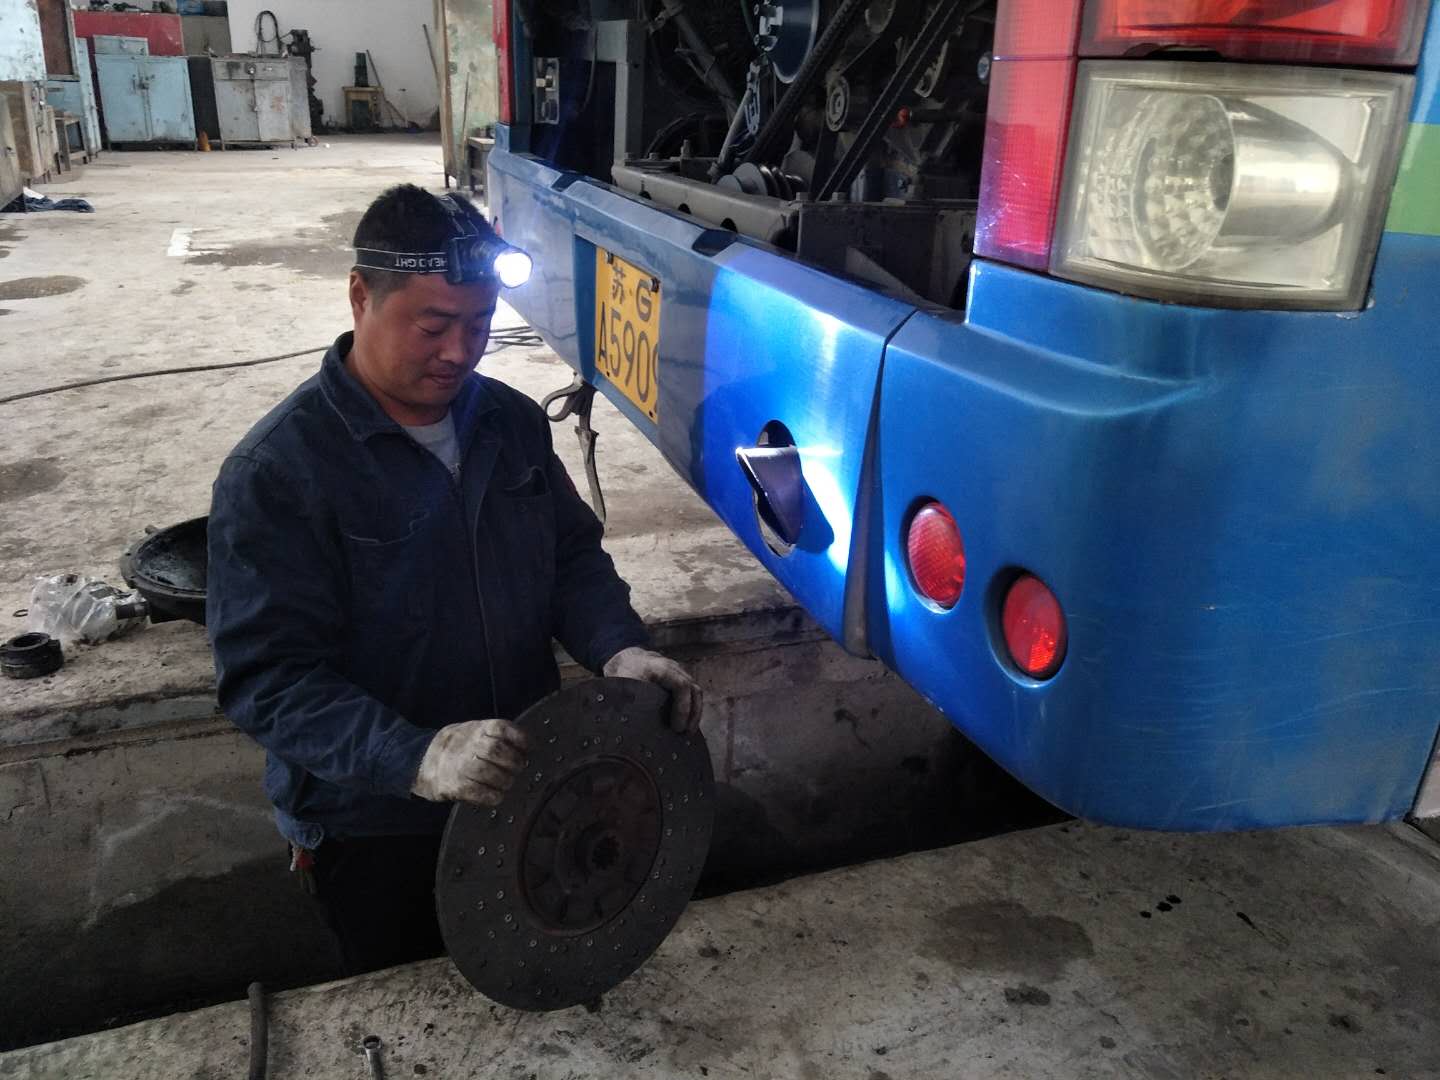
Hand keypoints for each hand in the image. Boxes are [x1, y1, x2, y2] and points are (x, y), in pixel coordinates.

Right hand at [411, 718, 529, 805]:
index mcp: (475, 729)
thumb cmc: (456, 746)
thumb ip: (493, 735)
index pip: (501, 728)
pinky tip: (497, 795)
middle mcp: (468, 745)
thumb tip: (526, 747)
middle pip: (496, 750)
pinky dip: (493, 796)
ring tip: (507, 783)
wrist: (421, 760)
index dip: (519, 738)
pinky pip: (479, 793)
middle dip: (513, 762)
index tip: (529, 747)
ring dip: (505, 781)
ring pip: (489, 773)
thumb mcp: (472, 730)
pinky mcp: (455, 786)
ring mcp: (460, 766)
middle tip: (518, 768)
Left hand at [602, 646, 702, 733]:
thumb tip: (632, 731)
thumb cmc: (625, 676)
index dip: (682, 708)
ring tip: (689, 731)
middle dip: (692, 713)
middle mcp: (673, 667)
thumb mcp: (624, 687)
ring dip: (695, 713)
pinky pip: (692, 693)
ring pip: (695, 691)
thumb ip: (630, 703)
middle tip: (686, 733)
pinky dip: (692, 708)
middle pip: (692, 689)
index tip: (677, 727)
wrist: (628, 661)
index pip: (680, 686)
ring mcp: (679, 671)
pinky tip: (687, 723)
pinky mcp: (682, 677)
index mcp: (658, 668)